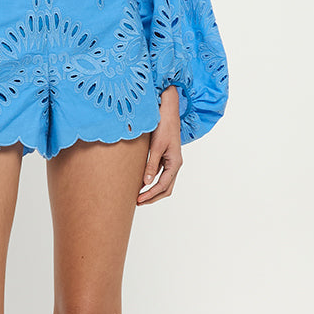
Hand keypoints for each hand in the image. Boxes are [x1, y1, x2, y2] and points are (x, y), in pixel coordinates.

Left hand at [138, 86, 182, 204]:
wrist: (167, 111)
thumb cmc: (164, 126)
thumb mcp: (156, 147)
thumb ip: (152, 165)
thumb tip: (146, 183)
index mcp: (175, 163)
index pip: (163, 186)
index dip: (150, 195)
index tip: (138, 200)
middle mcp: (175, 164)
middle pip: (166, 188)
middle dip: (152, 197)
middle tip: (137, 202)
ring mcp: (171, 161)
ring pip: (164, 182)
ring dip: (152, 190)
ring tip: (138, 195)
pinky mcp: (165, 156)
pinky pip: (160, 174)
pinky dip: (152, 181)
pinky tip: (141, 182)